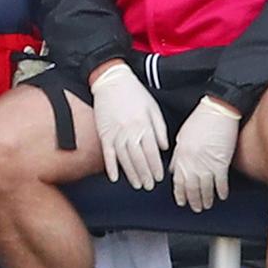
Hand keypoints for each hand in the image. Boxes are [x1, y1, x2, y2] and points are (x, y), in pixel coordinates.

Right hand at [90, 60, 168, 190]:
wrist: (111, 81)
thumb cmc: (134, 92)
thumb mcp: (153, 107)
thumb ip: (159, 128)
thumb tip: (164, 146)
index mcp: (144, 125)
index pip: (152, 152)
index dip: (156, 166)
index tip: (160, 177)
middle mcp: (131, 131)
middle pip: (139, 158)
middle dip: (145, 174)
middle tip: (150, 186)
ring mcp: (116, 133)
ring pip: (124, 159)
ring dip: (131, 173)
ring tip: (137, 185)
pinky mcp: (104, 133)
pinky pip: (107, 153)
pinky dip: (110, 166)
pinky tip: (114, 177)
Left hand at [170, 96, 240, 211]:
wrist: (217, 111)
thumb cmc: (200, 120)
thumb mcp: (182, 137)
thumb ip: (178, 155)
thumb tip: (174, 168)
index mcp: (181, 156)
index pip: (178, 181)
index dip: (179, 193)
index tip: (181, 200)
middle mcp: (192, 163)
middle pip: (191, 188)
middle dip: (192, 200)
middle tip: (194, 208)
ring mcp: (207, 165)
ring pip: (205, 188)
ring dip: (206, 199)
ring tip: (206, 205)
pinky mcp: (222, 163)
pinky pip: (221, 182)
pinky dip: (221, 191)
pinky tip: (221, 196)